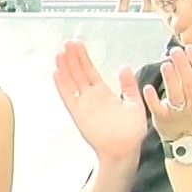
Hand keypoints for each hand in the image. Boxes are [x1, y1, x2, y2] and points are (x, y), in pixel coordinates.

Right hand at [53, 40, 147, 161]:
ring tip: (60, 53)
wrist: (124, 149)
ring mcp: (83, 104)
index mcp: (104, 93)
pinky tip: (56, 73)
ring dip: (65, 67)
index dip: (83, 58)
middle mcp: (91, 97)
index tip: (78, 45)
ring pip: (71, 81)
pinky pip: (67, 97)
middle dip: (72, 57)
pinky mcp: (78, 113)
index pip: (90, 71)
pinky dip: (61, 85)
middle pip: (78, 73)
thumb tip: (123, 67)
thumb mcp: (134, 103)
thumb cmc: (130, 132)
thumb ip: (128, 85)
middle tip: (67, 43)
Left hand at [141, 44, 191, 142]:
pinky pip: (158, 109)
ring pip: (175, 94)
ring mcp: (179, 112)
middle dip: (183, 65)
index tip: (190, 47)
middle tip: (175, 51)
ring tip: (165, 64)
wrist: (187, 138)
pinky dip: (153, 98)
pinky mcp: (163, 119)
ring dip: (170, 78)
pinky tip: (147, 88)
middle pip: (190, 83)